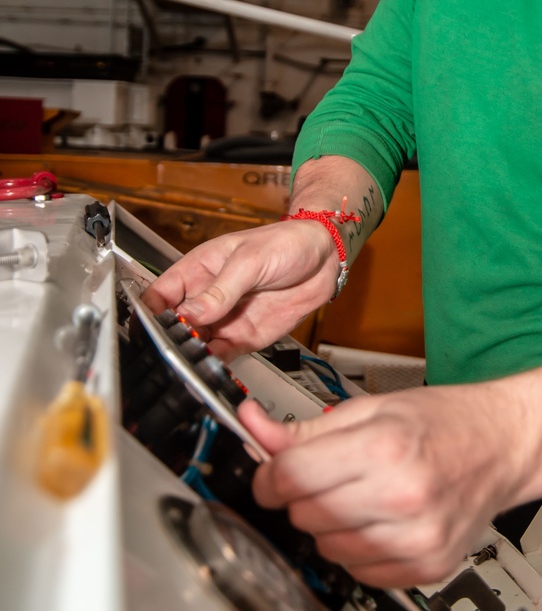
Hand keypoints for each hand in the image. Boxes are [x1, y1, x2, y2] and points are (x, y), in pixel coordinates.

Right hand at [143, 221, 340, 359]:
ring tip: (190, 361)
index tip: (148, 329)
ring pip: (196, 344)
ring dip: (191, 355)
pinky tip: (210, 367)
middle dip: (169, 339)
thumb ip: (220, 290)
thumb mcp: (250, 261)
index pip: (160, 294)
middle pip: (174, 325)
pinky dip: (214, 364)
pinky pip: (222, 355)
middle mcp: (207, 298)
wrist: (325, 257)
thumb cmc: (286, 243)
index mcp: (198, 270)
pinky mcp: (244, 337)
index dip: (149, 312)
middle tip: (173, 350)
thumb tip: (189, 313)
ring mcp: (224, 319)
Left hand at [238, 383, 534, 587]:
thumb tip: (254, 427)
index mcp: (385, 448)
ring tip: (362, 496)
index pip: (292, 477)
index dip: (270, 476)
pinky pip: (360, 573)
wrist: (506, 445)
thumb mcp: (373, 408)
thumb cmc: (447, 422)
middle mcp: (402, 497)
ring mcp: (416, 538)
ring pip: (328, 549)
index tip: (273, 474)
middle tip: (328, 477)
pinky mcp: (426, 566)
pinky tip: (381, 521)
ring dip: (330, 526)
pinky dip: (359, 550)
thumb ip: (307, 428)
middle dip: (302, 496)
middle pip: (305, 515)